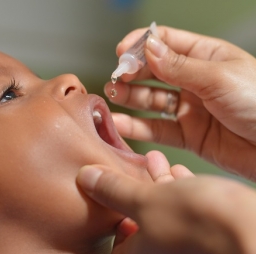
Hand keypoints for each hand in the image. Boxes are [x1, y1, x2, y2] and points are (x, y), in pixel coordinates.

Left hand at [77, 161, 255, 253]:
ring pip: (167, 213)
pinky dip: (181, 192)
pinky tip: (181, 173)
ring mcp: (187, 252)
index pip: (118, 239)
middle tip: (136, 167)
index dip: (115, 212)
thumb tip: (85, 177)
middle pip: (143, 222)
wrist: (254, 236)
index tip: (116, 189)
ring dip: (160, 186)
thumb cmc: (195, 223)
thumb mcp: (145, 200)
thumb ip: (113, 190)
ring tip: (158, 161)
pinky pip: (189, 214)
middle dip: (139, 189)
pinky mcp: (209, 239)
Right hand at [105, 25, 255, 180]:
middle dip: (132, 73)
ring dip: (130, 98)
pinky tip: (120, 123)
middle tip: (115, 77)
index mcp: (206, 57)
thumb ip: (179, 66)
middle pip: (154, 72)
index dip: (142, 44)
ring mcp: (190, 108)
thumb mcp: (219, 77)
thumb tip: (148, 47)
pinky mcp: (188, 135)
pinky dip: (137, 128)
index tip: (121, 52)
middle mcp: (195, 81)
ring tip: (111, 96)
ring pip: (152, 101)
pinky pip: (157, 129)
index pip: (166, 42)